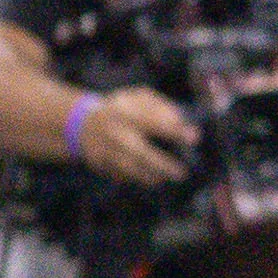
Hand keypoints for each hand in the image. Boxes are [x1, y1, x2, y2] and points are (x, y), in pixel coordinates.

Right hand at [76, 87, 196, 185]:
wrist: (82, 123)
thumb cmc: (122, 109)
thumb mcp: (140, 98)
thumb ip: (161, 107)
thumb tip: (183, 124)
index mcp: (125, 111)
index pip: (152, 122)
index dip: (175, 131)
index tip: (194, 138)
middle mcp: (114, 131)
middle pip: (141, 153)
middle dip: (164, 165)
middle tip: (182, 172)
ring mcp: (104, 149)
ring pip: (130, 169)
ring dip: (152, 177)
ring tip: (167, 178)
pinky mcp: (99, 164)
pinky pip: (121, 176)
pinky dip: (137, 179)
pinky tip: (150, 179)